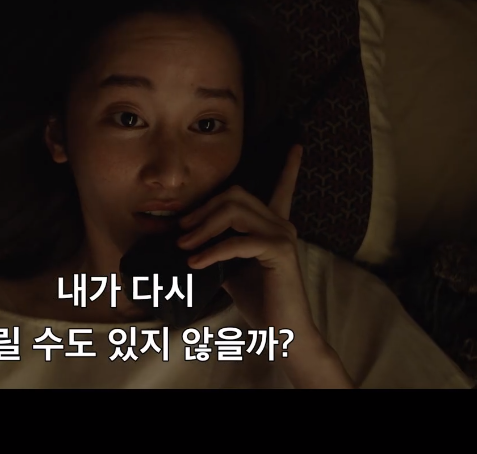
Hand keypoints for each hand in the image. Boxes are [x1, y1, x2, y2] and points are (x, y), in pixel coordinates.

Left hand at [177, 144, 352, 387]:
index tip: (296, 145)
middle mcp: (281, 224)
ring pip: (234, 211)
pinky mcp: (279, 251)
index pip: (282, 188)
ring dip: (202, 228)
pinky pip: (238, 240)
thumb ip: (215, 248)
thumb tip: (181, 240)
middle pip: (235, 194)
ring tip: (183, 248)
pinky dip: (211, 251)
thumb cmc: (258, 300)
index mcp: (273, 225)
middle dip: (202, 209)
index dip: (289, 167)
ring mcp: (282, 235)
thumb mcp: (228, 268)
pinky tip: (195, 263)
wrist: (282, 332)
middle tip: (180, 231)